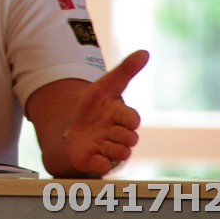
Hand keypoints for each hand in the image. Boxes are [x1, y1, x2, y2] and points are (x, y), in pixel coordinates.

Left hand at [63, 49, 149, 175]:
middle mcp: (119, 135)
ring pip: (119, 153)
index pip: (133, 119)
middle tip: (110, 129)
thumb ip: (125, 70)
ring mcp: (108, 150)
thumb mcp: (105, 85)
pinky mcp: (95, 162)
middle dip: (121, 134)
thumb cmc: (94, 106)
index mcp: (122, 117)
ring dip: (111, 148)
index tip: (124, 117)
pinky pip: (102, 166)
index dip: (129, 118)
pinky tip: (94, 156)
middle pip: (129, 138)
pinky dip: (99, 162)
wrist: (74, 126)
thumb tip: (145, 52)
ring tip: (101, 141)